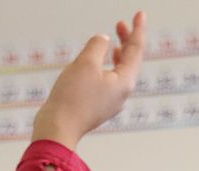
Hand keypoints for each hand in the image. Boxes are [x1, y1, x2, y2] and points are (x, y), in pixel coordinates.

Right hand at [31, 10, 146, 151]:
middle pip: (130, 62)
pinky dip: (108, 67)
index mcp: (124, 82)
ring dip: (118, 54)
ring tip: (115, 41)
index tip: (140, 14)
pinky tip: (99, 64)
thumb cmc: (72, 98)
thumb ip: (98, 46)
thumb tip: (103, 40)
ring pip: (120, 73)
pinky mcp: (97, 107)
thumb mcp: (86, 63)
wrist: (57, 129)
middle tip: (121, 23)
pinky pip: (109, 82)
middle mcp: (121, 93)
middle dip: (127, 41)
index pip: (136, 50)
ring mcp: (110, 102)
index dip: (138, 30)